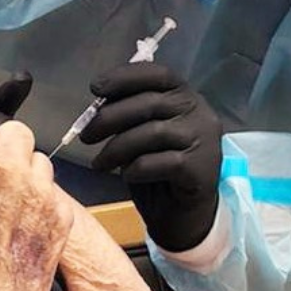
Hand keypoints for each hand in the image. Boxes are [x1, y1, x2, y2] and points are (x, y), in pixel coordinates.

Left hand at [80, 63, 222, 251]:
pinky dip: (136, 168)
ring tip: (99, 163)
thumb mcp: (140, 137)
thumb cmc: (159, 172)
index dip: (125, 77)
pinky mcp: (201, 168)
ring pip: (153, 132)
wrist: (183, 216)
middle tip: (87, 136)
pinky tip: (126, 176)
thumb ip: (129, 116)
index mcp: (186, 98)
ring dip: (117, 148)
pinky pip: (160, 162)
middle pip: (150, 103)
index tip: (95, 89)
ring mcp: (204, 140)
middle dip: (110, 118)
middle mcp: (200, 113)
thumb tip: (98, 103)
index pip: (158, 75)